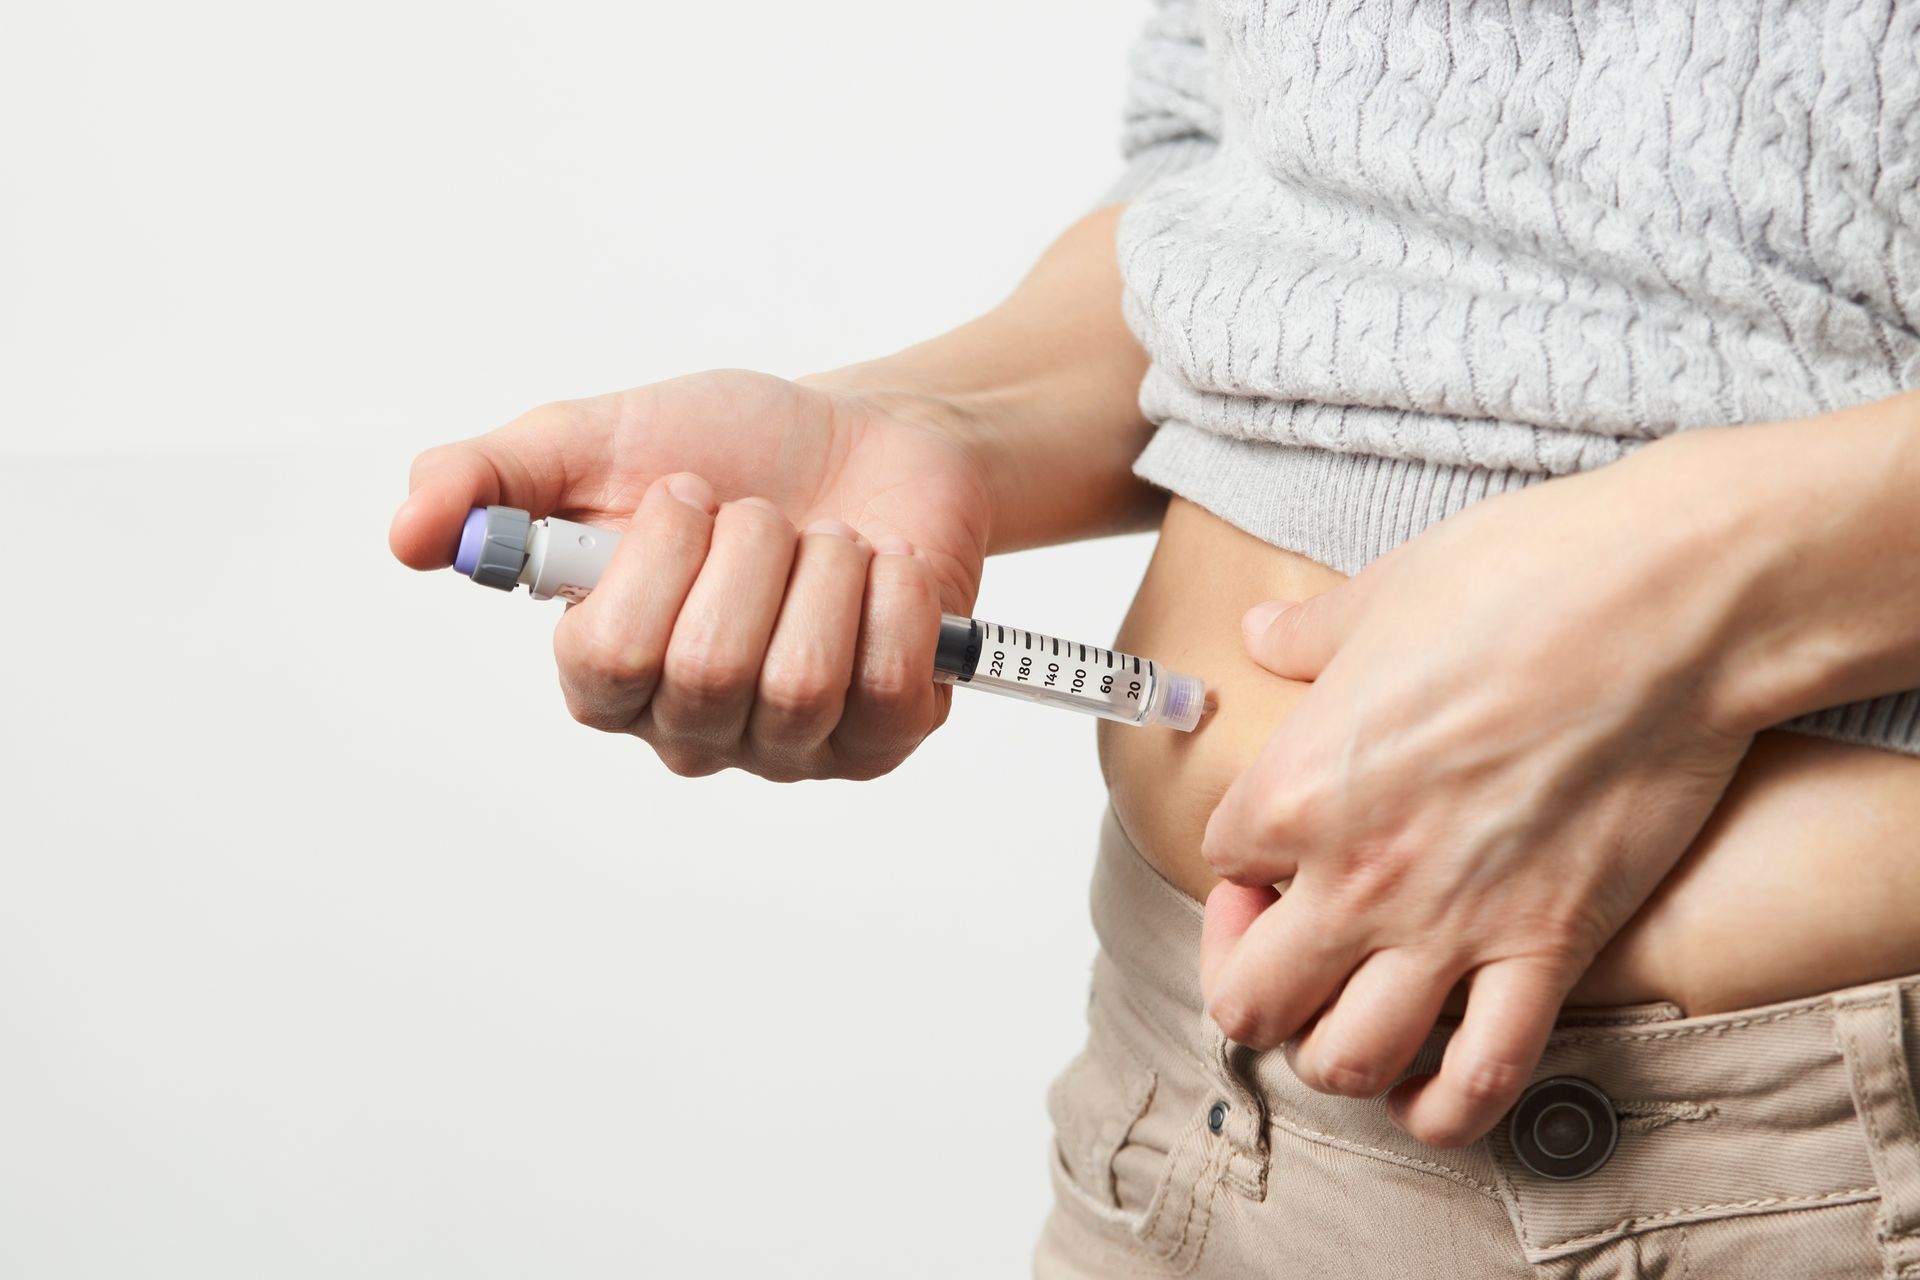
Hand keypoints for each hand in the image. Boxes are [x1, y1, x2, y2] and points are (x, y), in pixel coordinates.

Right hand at [390, 369, 993, 779]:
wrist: (872, 436)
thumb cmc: (735, 449)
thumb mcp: (596, 440)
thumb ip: (490, 479)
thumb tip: (408, 535)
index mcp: (609, 671)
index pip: (606, 660)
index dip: (657, 562)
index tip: (687, 493)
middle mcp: (692, 726)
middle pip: (707, 670)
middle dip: (752, 548)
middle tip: (766, 513)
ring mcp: (790, 745)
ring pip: (800, 681)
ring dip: (824, 567)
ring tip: (828, 538)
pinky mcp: (884, 738)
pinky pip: (890, 683)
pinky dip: (894, 594)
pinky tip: (883, 567)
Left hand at [1196, 437, 1762, 1146]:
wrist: (1667, 605)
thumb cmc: (1523, 583)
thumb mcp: (1378, 595)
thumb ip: (1309, 638)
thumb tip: (1263, 635)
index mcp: (1297, 789)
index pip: (1219, 864)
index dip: (1240, 864)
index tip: (1273, 849)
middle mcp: (1358, 878)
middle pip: (1250, 1000)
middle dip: (1252, 985)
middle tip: (1288, 947)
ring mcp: (1454, 927)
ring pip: (1345, 1060)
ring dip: (1332, 1052)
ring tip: (1350, 1012)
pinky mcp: (1551, 952)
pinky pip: (1480, 1080)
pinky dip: (1445, 1108)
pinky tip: (1430, 1089)